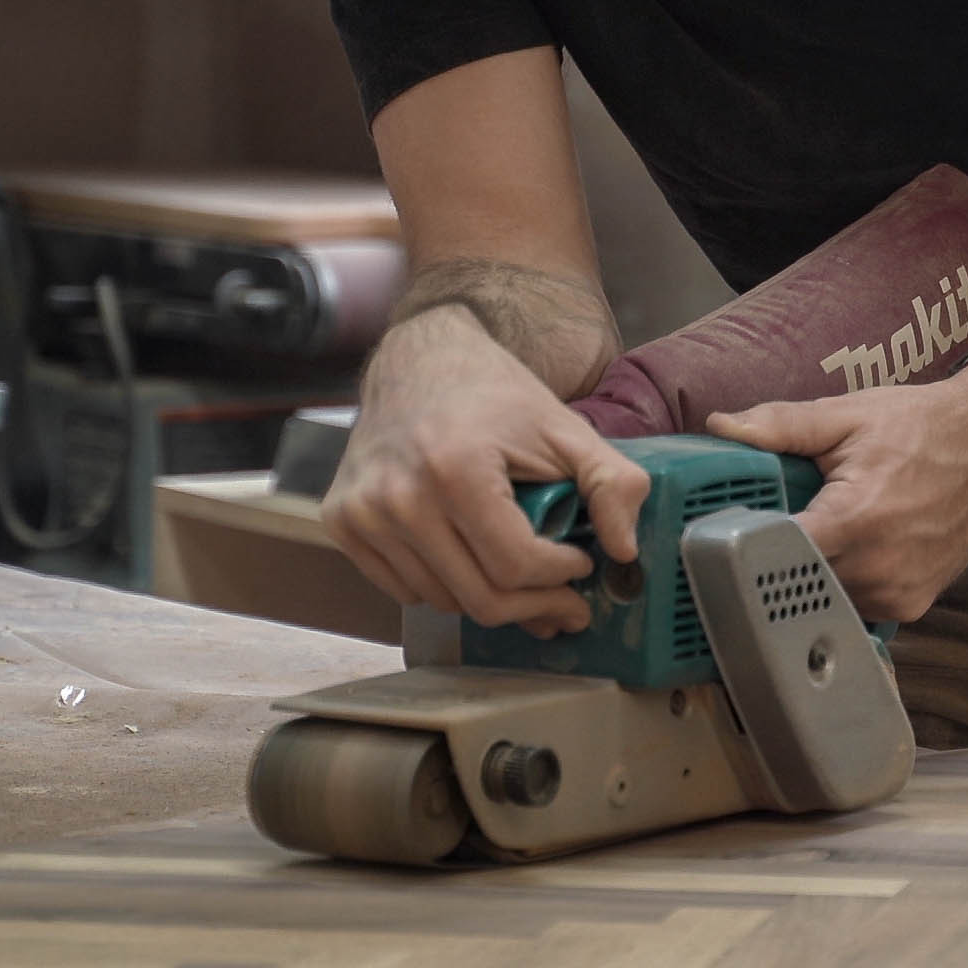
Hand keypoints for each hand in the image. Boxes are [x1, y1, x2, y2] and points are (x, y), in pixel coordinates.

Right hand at [324, 304, 649, 636]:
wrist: (420, 361)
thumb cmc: (495, 396)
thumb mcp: (566, 429)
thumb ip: (612, 483)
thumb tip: (626, 550)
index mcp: (455, 468)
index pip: (515, 566)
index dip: (560, 577)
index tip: (581, 564)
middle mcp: (398, 496)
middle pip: (479, 598)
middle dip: (536, 606)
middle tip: (565, 600)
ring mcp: (361, 513)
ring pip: (443, 601)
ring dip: (490, 597)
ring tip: (519, 573)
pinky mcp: (340, 522)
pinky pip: (404, 589)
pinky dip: (445, 584)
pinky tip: (469, 554)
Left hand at [707, 368, 967, 621]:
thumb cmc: (922, 427)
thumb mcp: (846, 415)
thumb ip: (779, 425)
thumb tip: (722, 426)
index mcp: (855, 520)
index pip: (777, 555)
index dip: (746, 545)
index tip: (726, 534)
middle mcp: (879, 567)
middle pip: (795, 579)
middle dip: (781, 552)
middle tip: (785, 516)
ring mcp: (898, 592)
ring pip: (824, 596)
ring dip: (815, 568)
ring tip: (829, 526)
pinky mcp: (913, 604)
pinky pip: (858, 603)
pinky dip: (846, 578)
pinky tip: (856, 544)